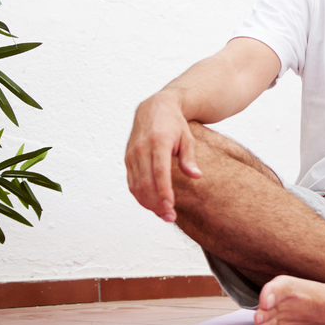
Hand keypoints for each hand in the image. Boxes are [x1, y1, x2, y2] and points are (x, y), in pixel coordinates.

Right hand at [124, 90, 202, 221]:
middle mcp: (141, 149)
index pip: (159, 173)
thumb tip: (196, 176)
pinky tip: (152, 204)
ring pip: (136, 186)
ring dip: (148, 203)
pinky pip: (131, 182)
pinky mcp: (127, 159)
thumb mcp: (187, 138)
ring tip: (163, 214)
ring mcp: (132, 154)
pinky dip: (140, 196)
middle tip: (170, 217)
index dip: (164, 192)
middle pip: (146, 183)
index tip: (171, 207)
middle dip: (157, 203)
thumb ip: (189, 158)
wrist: (154, 107)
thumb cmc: (175, 124)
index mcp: (158, 142)